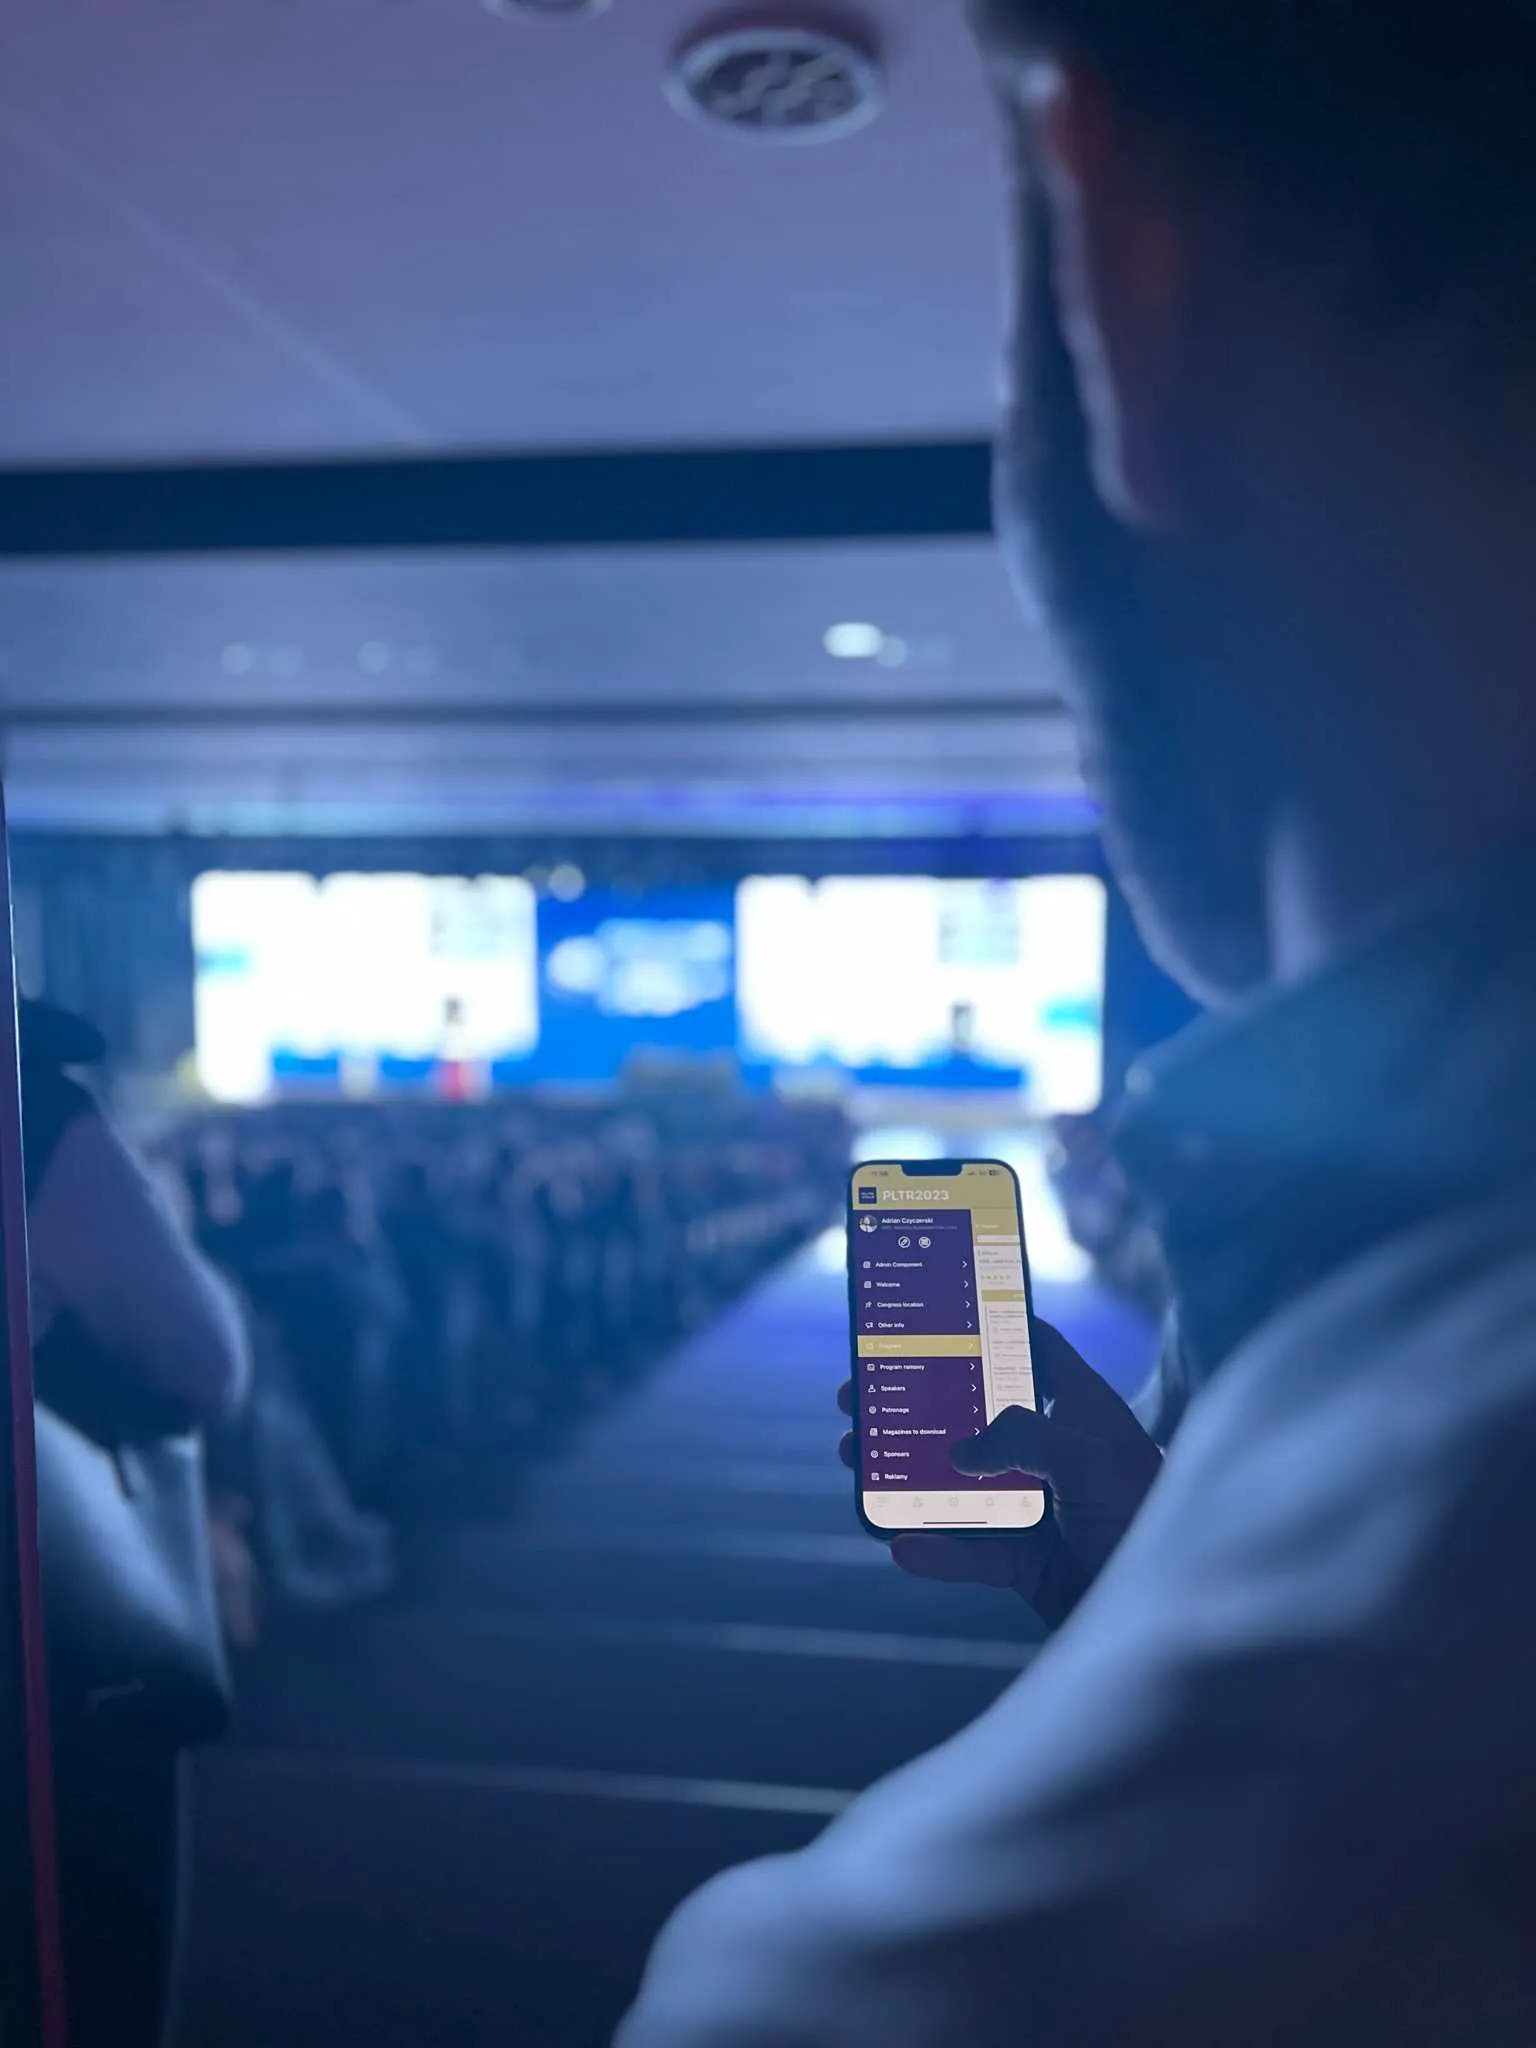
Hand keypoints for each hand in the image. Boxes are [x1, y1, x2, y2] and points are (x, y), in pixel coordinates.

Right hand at [838, 1321, 1161, 1627]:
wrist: (1181, 1620)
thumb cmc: (1147, 1521)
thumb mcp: (1088, 1460)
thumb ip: (1022, 1438)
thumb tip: (960, 1450)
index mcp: (1081, 1409)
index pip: (1034, 1348)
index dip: (988, 1324)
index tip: (933, 1310)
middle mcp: (1055, 1452)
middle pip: (974, 1416)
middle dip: (918, 1406)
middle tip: (861, 1393)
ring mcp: (1040, 1508)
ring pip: (960, 1484)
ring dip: (907, 1475)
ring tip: (856, 1458)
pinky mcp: (1030, 1564)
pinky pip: (971, 1554)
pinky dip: (936, 1552)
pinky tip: (902, 1546)